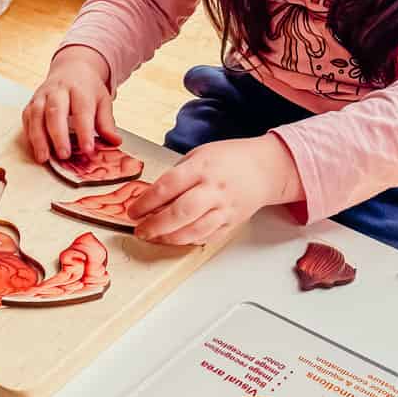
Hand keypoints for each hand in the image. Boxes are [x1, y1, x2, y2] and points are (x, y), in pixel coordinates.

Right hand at [22, 45, 119, 162]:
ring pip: (37, 115)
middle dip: (58, 136)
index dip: (84, 131)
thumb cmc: (87, 88)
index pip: (82, 111)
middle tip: (64, 155)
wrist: (71, 68)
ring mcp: (42, 95)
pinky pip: (27, 118)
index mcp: (80, 89)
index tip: (87, 150)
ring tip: (44, 157)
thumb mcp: (102, 101)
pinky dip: (30, 134)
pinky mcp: (31, 102)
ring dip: (39, 138)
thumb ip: (106, 123)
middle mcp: (58, 90)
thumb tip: (115, 142)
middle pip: (55, 112)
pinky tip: (36, 148)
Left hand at [130, 136, 304, 246]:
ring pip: (193, 231)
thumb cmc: (229, 159)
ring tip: (154, 237)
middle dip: (155, 225)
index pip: (168, 187)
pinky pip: (207, 238)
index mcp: (202, 167)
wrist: (265, 168)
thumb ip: (177, 175)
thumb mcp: (199, 155)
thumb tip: (151, 198)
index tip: (132, 211)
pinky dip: (188, 241)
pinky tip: (175, 238)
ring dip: (169, 238)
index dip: (146, 202)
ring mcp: (224, 209)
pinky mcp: (232, 223)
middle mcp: (214, 189)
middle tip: (139, 230)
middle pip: (180, 213)